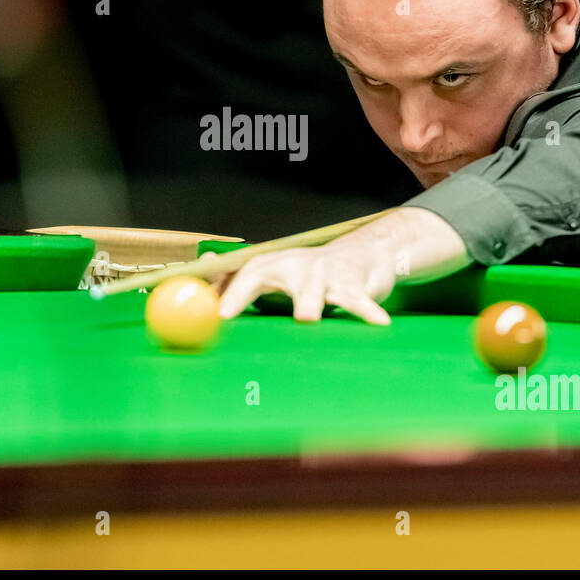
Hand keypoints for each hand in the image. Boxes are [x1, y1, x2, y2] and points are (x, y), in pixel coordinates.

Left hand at [217, 207, 468, 325]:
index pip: (248, 272)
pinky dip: (366, 312)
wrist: (364, 256)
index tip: (221, 315)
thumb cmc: (310, 275)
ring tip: (307, 319)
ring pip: (313, 292)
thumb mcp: (276, 273)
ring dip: (309, 307)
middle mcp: (297, 265)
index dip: (233, 292)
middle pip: (273, 276)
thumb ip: (238, 279)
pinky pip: (358, 301)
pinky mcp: (354, 284)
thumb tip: (202, 270)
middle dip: (251, 291)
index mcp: (275, 264)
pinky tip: (377, 323)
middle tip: (237, 314)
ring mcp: (325, 273)